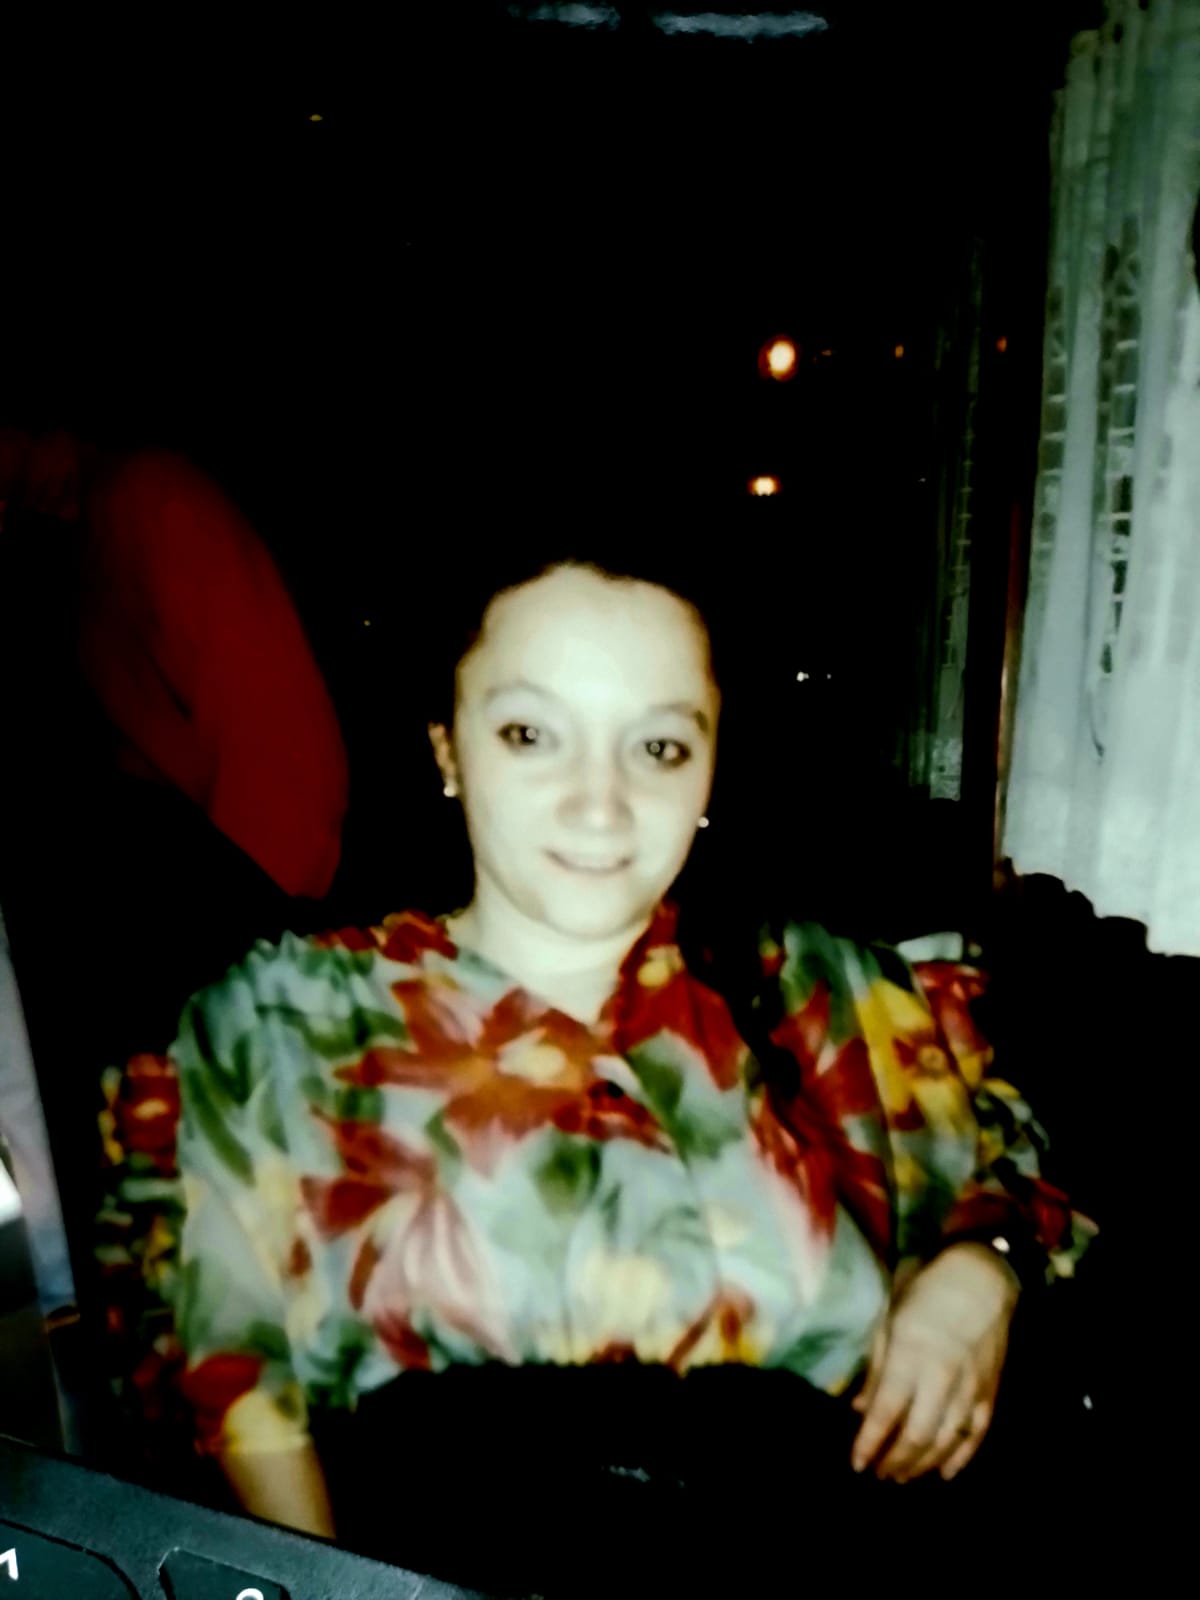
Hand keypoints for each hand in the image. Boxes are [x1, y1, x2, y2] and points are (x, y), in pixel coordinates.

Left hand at [850, 1242, 1019, 1482]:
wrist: (982, 1275)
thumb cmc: (925, 1287)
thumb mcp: (889, 1315)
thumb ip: (876, 1364)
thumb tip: (859, 1407)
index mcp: (910, 1355)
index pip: (885, 1413)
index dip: (869, 1444)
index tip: (856, 1463)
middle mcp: (941, 1378)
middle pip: (916, 1436)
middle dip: (895, 1462)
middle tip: (879, 1474)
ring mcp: (970, 1387)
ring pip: (945, 1441)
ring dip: (922, 1464)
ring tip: (903, 1476)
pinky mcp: (991, 1390)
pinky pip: (976, 1434)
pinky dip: (961, 1457)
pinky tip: (944, 1472)